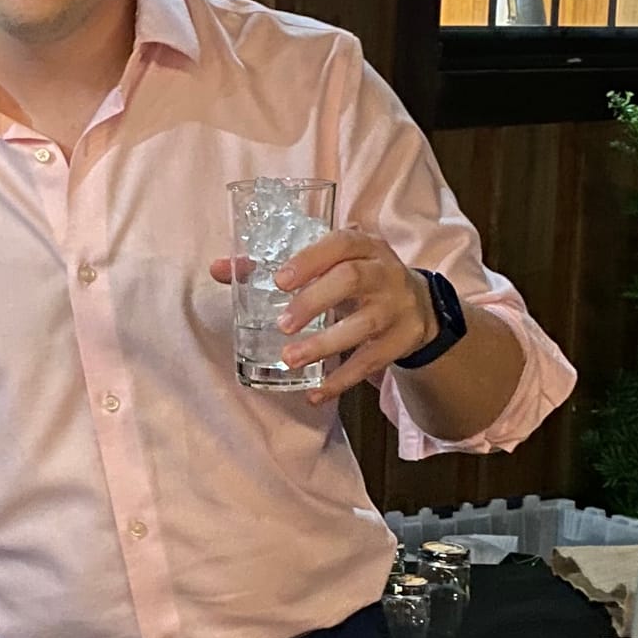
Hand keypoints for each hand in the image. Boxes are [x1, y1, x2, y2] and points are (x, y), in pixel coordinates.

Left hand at [209, 227, 434, 404]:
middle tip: (282, 324)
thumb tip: (219, 269)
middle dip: (314, 301)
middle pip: (352, 280)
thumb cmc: (356, 277)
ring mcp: (397, 307)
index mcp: (363, 245)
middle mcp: (384, 271)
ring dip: (325, 344)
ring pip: (364, 324)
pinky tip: (316, 393)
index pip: (339, 244)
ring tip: (290, 359)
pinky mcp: (402, 340)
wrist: (417, 305)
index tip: (279, 281)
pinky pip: (371, 362)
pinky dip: (342, 380)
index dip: (310, 261)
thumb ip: (273, 265)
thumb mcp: (328, 263)